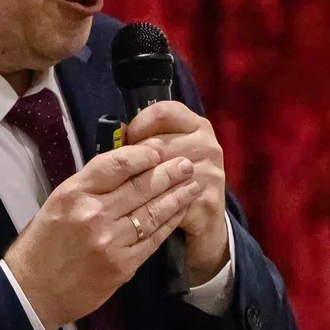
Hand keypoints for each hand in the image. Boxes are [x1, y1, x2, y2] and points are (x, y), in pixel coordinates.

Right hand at [3, 144, 199, 329]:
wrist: (33, 291)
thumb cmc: (43, 243)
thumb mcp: (58, 203)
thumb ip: (90, 186)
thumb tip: (127, 167)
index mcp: (74, 193)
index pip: (116, 164)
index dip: (143, 155)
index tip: (160, 149)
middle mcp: (93, 214)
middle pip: (140, 187)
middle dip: (168, 173)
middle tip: (187, 163)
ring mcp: (110, 241)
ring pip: (152, 212)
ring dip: (176, 197)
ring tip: (192, 185)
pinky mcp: (122, 265)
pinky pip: (153, 239)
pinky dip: (169, 224)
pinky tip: (180, 212)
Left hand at [125, 101, 229, 285]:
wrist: (205, 218)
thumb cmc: (175, 179)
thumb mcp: (164, 153)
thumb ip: (143, 139)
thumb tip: (117, 131)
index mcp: (196, 125)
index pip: (163, 112)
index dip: (138, 125)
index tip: (127, 142)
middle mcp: (208, 144)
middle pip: (159, 144)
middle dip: (135, 160)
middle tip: (122, 174)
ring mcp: (211, 172)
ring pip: (163, 173)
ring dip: (140, 184)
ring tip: (128, 193)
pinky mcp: (209, 200)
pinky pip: (171, 200)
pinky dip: (152, 205)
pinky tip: (141, 210)